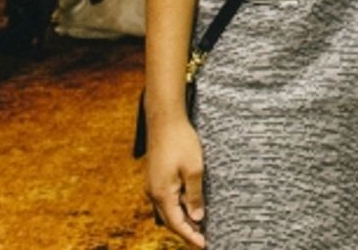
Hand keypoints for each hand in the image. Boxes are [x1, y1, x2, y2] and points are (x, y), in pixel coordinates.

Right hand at [144, 117, 206, 247]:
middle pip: (170, 219)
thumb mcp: (195, 169)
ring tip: (200, 224)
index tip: (204, 244)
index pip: (176, 223)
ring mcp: (153, 184)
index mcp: (162, 194)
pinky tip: (190, 203)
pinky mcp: (156, 176)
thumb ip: (195, 195)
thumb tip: (197, 218)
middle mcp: (153, 192)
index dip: (190, 236)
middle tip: (203, 238)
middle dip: (186, 230)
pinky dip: (178, 205)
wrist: (165, 120)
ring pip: (168, 209)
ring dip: (182, 218)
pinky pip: (166, 197)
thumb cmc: (181, 142)